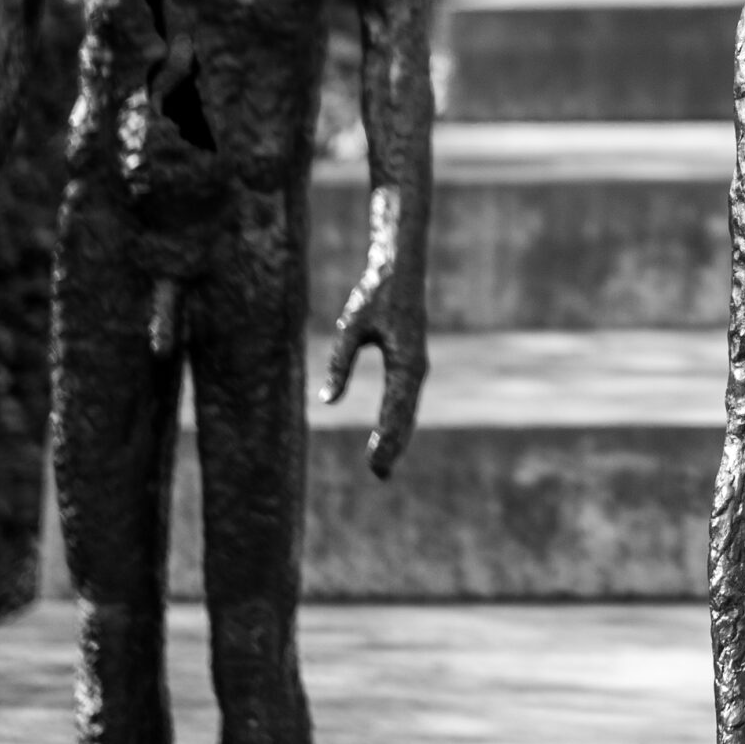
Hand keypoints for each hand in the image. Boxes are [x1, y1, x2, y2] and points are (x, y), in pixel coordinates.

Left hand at [321, 273, 426, 479]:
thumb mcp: (351, 328)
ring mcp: (417, 365)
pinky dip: (399, 420)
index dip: (386, 438)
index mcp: (405, 362)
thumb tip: (327, 400)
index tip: (375, 463)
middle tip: (378, 475)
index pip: (395, 410)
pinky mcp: (412, 360)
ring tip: (383, 465)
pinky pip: (406, 398)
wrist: (400, 267)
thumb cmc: (375, 294)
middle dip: (393, 446)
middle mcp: (416, 368)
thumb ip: (340, 363)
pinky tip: (391, 434)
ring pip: (408, 410)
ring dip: (397, 437)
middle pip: (406, 416)